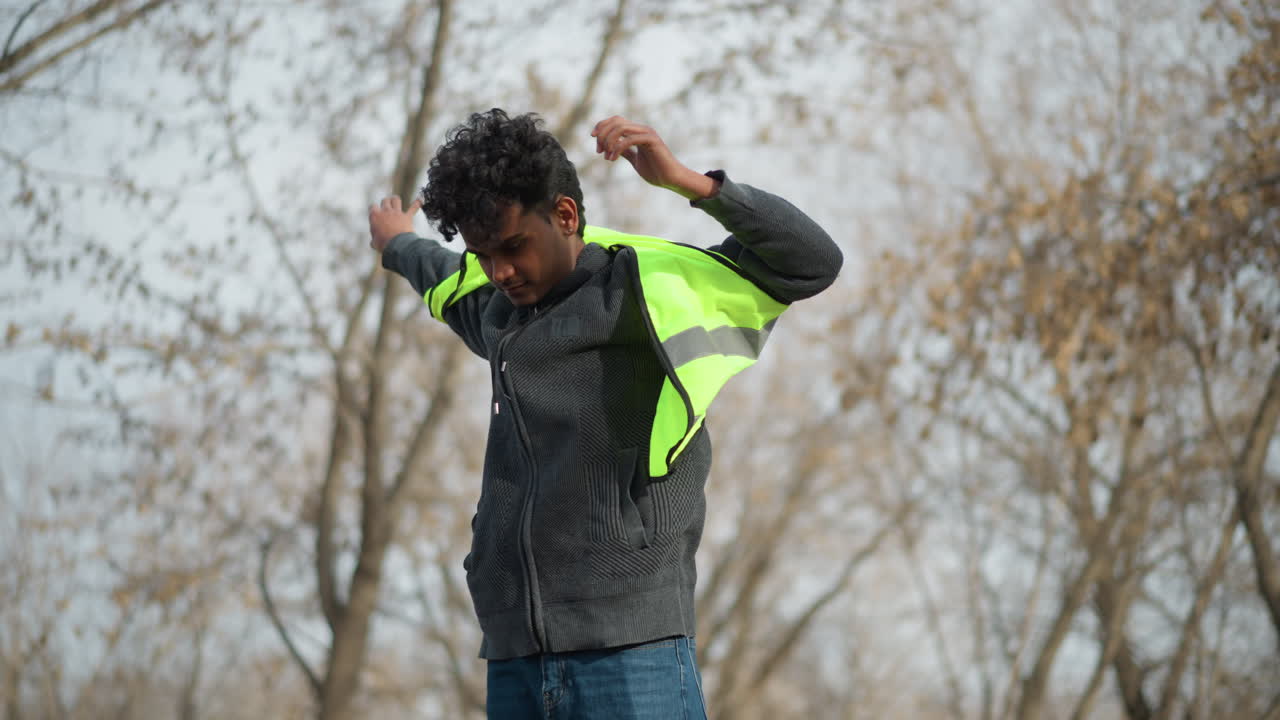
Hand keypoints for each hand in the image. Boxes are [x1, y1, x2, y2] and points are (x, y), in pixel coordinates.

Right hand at [368, 195, 421, 251]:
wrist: (397, 245)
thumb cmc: (384, 244)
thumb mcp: (375, 243)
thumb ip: (374, 239)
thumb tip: (374, 243)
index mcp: (375, 216)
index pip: (373, 207)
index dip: (374, 209)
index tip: (375, 212)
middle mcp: (386, 212)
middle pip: (385, 200)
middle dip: (385, 202)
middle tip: (386, 206)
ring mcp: (397, 213)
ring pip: (396, 199)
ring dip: (396, 200)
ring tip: (396, 201)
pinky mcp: (407, 216)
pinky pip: (413, 208)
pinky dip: (416, 204)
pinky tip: (419, 201)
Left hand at [590, 116, 718, 200]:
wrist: (671, 179)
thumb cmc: (656, 171)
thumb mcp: (635, 160)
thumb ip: (625, 151)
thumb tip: (612, 147)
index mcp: (637, 132)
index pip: (616, 120)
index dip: (602, 126)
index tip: (594, 139)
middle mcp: (642, 129)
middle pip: (616, 121)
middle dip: (603, 134)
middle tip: (599, 151)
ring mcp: (647, 133)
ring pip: (621, 127)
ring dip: (609, 141)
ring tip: (607, 157)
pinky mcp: (652, 141)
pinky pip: (629, 139)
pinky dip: (617, 148)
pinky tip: (613, 158)